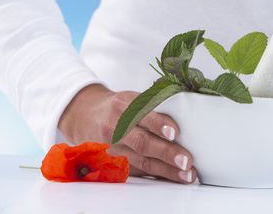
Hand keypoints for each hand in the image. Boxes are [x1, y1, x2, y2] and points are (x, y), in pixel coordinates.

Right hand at [58, 84, 195, 183]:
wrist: (86, 116)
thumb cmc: (118, 106)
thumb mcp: (132, 97)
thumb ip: (154, 104)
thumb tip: (186, 115)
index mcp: (123, 105)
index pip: (142, 114)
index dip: (158, 124)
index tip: (175, 132)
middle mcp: (116, 127)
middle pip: (141, 142)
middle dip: (166, 152)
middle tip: (186, 160)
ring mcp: (115, 147)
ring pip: (142, 160)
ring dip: (166, 169)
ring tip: (186, 174)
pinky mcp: (116, 162)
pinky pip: (139, 170)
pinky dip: (158, 174)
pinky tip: (174, 176)